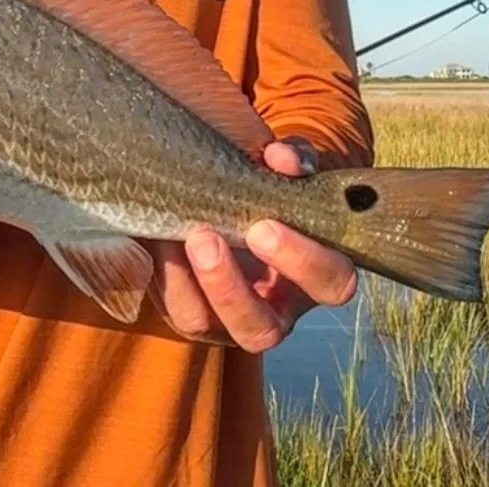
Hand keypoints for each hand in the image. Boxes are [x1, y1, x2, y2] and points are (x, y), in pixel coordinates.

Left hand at [145, 137, 357, 352]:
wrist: (216, 192)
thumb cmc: (262, 184)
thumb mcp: (279, 168)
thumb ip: (290, 159)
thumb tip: (283, 159)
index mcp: (315, 272)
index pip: (332, 283)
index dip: (303, 261)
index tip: (263, 225)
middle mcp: (275, 308)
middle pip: (265, 330)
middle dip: (232, 288)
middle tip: (208, 237)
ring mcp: (229, 319)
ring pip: (209, 326)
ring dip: (191, 285)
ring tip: (180, 238)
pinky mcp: (190, 313)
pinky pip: (177, 310)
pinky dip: (164, 275)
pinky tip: (155, 237)